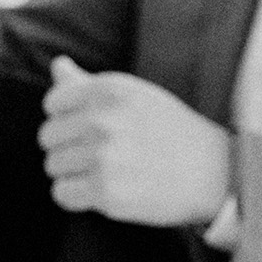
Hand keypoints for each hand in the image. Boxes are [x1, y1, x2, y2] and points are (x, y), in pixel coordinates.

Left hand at [38, 58, 230, 226]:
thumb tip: (57, 65)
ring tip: (102, 172)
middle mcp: (102, 120)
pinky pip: (61, 194)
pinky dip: (75, 196)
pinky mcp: (106, 193)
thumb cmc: (170, 130)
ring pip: (53, 166)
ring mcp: (103, 157)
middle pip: (48, 137)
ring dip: (72, 173)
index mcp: (108, 90)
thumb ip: (89, 83)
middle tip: (97, 154)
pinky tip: (99, 191)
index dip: (66, 119)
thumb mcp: (134, 95)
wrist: (214, 172)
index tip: (88, 129)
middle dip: (66, 147)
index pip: (53, 103)